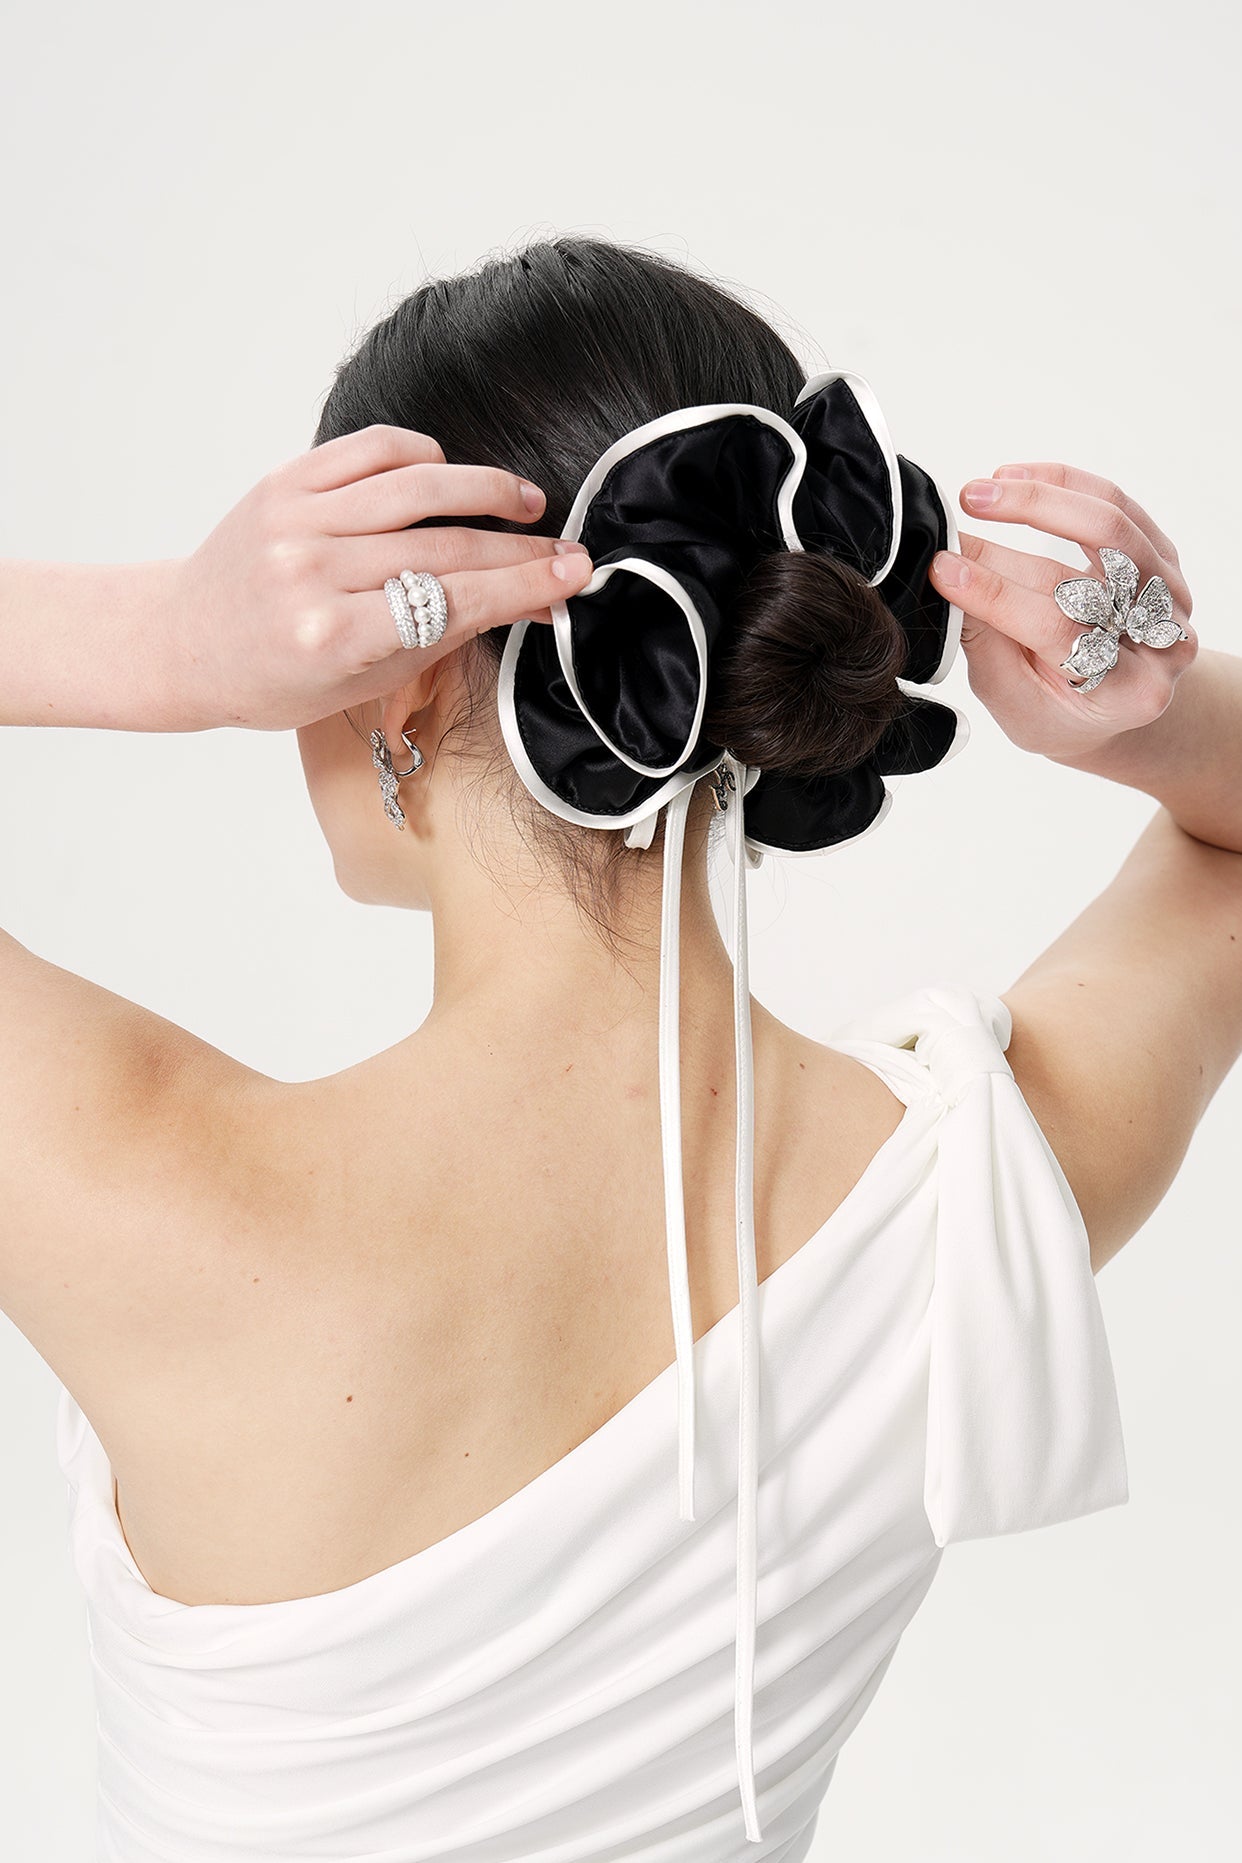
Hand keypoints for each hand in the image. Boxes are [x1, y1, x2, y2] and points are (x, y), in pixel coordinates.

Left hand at [168, 425, 593, 730]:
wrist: (188, 641)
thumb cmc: (278, 677)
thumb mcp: (368, 679)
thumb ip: (448, 634)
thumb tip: (534, 599)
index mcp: (332, 636)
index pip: (453, 600)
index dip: (523, 585)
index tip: (574, 574)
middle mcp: (312, 571)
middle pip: (446, 546)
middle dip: (519, 548)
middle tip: (565, 551)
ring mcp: (296, 519)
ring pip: (418, 486)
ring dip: (486, 488)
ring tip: (526, 503)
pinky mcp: (285, 480)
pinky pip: (372, 451)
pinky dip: (422, 457)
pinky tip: (450, 476)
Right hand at [926, 463, 1196, 763]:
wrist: (1112, 706)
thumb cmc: (1057, 710)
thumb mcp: (1011, 698)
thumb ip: (984, 642)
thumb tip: (946, 576)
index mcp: (1131, 690)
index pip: (1058, 629)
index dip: (996, 596)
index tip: (942, 571)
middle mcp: (1162, 638)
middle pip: (1080, 579)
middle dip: (1002, 552)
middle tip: (948, 532)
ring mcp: (1168, 592)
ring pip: (1110, 527)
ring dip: (1038, 500)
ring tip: (979, 493)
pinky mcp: (1159, 554)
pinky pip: (1116, 503)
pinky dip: (1062, 483)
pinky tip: (1013, 477)